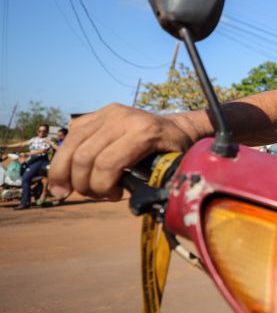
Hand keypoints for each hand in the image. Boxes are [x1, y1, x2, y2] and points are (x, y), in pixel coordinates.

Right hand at [48, 103, 195, 199]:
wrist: (175, 126)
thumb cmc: (174, 151)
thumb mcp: (174, 167)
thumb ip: (158, 184)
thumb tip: (141, 203)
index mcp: (144, 132)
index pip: (107, 164)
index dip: (102, 187)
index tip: (115, 196)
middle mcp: (123, 118)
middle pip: (84, 157)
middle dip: (83, 185)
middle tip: (95, 195)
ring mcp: (108, 113)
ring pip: (70, 145)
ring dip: (62, 173)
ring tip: (69, 191)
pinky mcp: (97, 113)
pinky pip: (70, 136)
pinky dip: (64, 159)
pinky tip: (69, 175)